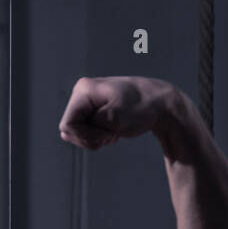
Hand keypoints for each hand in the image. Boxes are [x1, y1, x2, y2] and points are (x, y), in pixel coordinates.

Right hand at [58, 76, 172, 149]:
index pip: (68, 125)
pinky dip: (99, 135)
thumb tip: (65, 132)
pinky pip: (86, 129)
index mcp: (84, 90)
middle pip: (70, 129)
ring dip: (95, 138)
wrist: (162, 103)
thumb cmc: (141, 109)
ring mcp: (88, 99)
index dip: (84, 137)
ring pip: (77, 131)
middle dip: (89, 138)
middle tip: (111, 135)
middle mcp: (82, 92)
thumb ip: (86, 127)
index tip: (106, 135)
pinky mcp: (94, 107)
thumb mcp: (113, 120)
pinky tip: (114, 130)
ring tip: (114, 132)